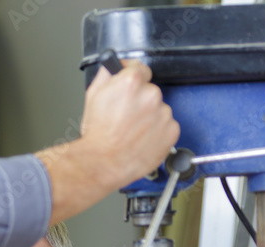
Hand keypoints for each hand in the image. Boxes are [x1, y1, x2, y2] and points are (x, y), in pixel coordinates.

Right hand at [35, 60, 178, 224]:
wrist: (104, 163)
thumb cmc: (98, 135)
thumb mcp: (93, 97)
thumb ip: (106, 75)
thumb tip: (113, 66)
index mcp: (132, 82)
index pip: (140, 69)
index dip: (133, 79)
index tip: (131, 88)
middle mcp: (151, 95)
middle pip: (150, 91)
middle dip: (140, 101)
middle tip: (126, 117)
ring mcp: (163, 114)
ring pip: (159, 110)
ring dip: (149, 118)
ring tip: (132, 131)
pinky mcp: (171, 131)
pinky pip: (167, 127)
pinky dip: (157, 132)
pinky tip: (142, 139)